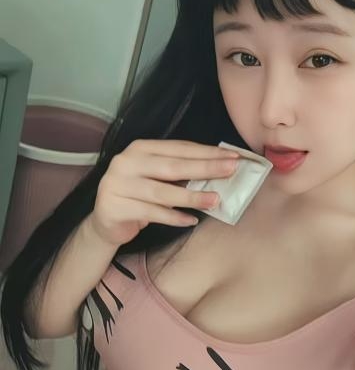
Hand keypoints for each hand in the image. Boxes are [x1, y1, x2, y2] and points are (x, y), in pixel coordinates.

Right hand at [89, 139, 239, 245]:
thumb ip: (180, 172)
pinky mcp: (114, 207)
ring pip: (162, 192)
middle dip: (204, 168)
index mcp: (139, 148)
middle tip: (231, 171)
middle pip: (172, 166)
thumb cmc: (139, 196)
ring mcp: (117, 185)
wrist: (106, 221)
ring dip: (191, 197)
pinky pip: (151, 213)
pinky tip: (191, 220)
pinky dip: (173, 217)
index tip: (233, 157)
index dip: (207, 152)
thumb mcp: (157, 178)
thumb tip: (219, 170)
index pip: (178, 148)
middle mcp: (125, 162)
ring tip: (215, 200)